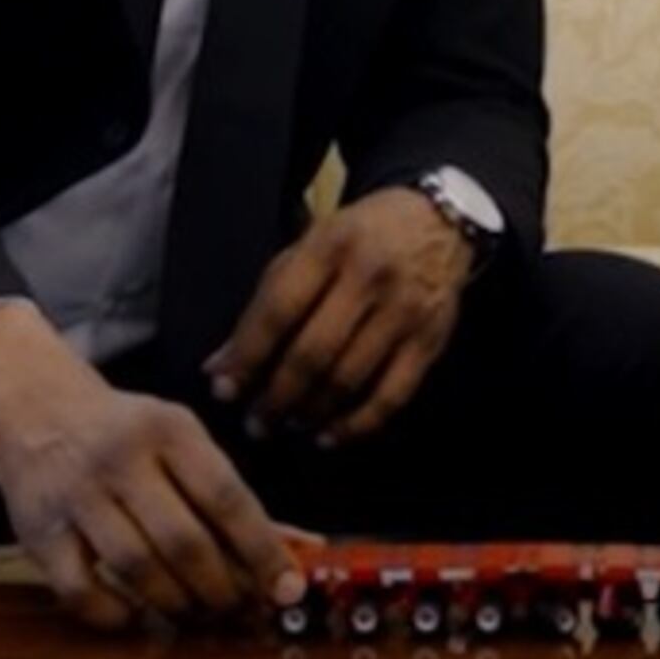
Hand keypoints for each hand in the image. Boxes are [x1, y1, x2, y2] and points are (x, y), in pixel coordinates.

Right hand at [0, 302, 300, 629]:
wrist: (35, 408)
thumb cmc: (128, 435)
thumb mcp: (183, 444)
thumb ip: (234, 499)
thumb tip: (303, 552)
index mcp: (170, 429)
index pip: (228, 498)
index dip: (263, 551)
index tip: (287, 590)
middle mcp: (121, 458)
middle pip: (184, 541)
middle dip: (220, 588)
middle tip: (234, 608)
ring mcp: (76, 494)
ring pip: (137, 567)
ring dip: (175, 604)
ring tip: (193, 612)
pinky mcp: (39, 530)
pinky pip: (81, 590)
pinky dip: (115, 615)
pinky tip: (135, 615)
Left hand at [204, 188, 475, 443]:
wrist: (439, 222)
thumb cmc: (360, 237)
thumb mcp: (308, 249)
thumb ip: (265, 303)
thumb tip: (220, 366)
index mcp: (329, 247)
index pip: (279, 311)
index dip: (248, 356)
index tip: (224, 390)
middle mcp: (369, 278)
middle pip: (313, 353)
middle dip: (276, 396)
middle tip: (255, 423)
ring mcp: (404, 311)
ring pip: (349, 378)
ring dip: (311, 413)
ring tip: (287, 424)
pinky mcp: (431, 340)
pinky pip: (392, 395)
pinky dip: (358, 424)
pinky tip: (330, 435)